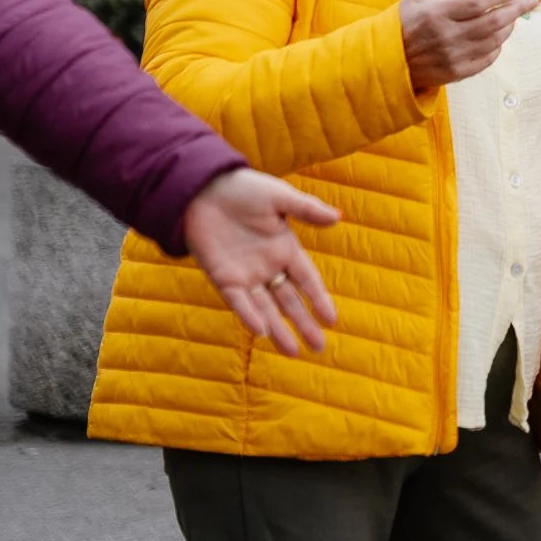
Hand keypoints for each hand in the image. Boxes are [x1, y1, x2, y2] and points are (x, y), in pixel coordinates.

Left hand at [181, 169, 340, 355]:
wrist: (202, 188)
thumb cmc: (244, 189)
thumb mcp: (280, 197)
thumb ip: (307, 209)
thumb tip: (338, 218)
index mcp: (285, 248)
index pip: (308, 280)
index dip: (320, 299)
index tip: (333, 320)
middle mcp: (268, 267)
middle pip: (290, 301)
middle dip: (305, 324)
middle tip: (319, 348)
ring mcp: (245, 275)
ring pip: (266, 309)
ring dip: (279, 330)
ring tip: (293, 352)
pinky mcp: (222, 277)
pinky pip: (238, 301)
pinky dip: (249, 316)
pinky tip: (261, 331)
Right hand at [399, 0, 539, 91]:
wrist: (388, 60)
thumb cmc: (404, 21)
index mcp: (437, 13)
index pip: (478, 3)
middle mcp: (448, 36)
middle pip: (493, 22)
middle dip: (516, 9)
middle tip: (531, 0)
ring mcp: (454, 57)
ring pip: (494, 41)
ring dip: (509, 26)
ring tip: (515, 15)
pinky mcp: (457, 73)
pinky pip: (487, 59)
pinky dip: (498, 46)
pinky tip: (499, 36)